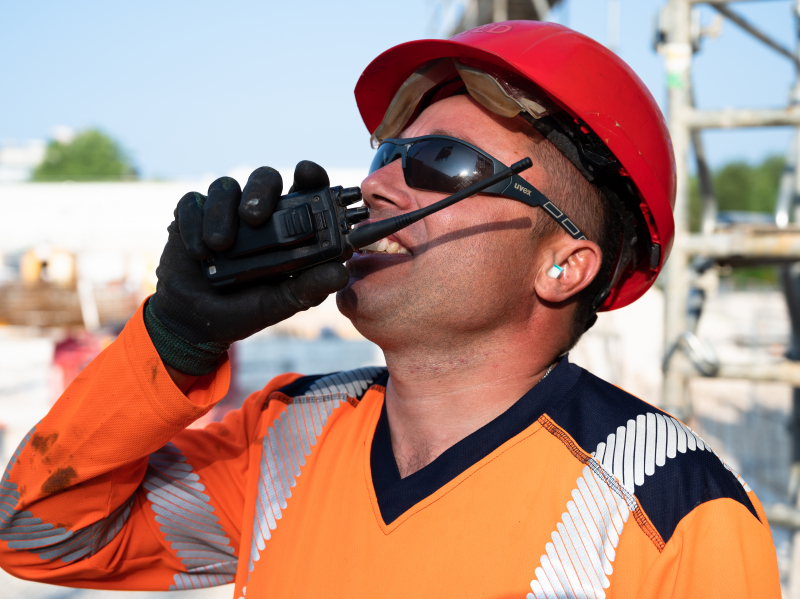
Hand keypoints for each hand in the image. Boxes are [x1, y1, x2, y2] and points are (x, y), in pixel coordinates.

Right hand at [146, 161, 349, 376]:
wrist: (196, 322)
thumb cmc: (245, 308)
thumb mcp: (280, 302)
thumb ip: (309, 287)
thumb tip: (341, 272)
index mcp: (286, 227)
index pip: (303, 189)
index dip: (310, 175)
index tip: (307, 172)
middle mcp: (257, 213)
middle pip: (265, 178)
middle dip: (260, 191)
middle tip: (253, 217)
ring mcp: (223, 211)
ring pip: (226, 188)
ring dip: (221, 214)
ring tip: (219, 247)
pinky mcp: (191, 214)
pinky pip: (193, 203)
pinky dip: (194, 226)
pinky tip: (199, 252)